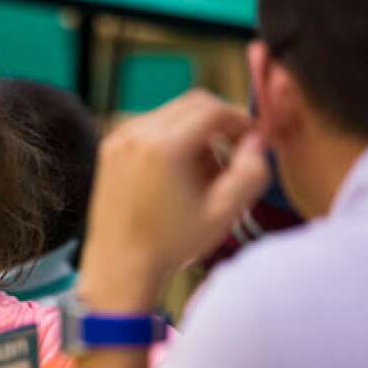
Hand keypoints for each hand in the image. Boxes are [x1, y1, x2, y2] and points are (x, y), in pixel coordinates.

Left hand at [78, 90, 269, 311]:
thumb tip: (257, 141)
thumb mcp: (224, 212)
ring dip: (196, 132)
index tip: (253, 140)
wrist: (120, 264)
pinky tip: (179, 175)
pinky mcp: (110, 146)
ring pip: (172, 113)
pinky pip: (150, 126)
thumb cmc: (172, 244)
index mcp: (164, 145)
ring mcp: (119, 137)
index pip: (213, 108)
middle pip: (192, 103)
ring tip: (205, 174)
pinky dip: (171, 138)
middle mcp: (137, 132)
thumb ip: (251, 172)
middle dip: (220, 123)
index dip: (240, 120)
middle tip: (235, 153)